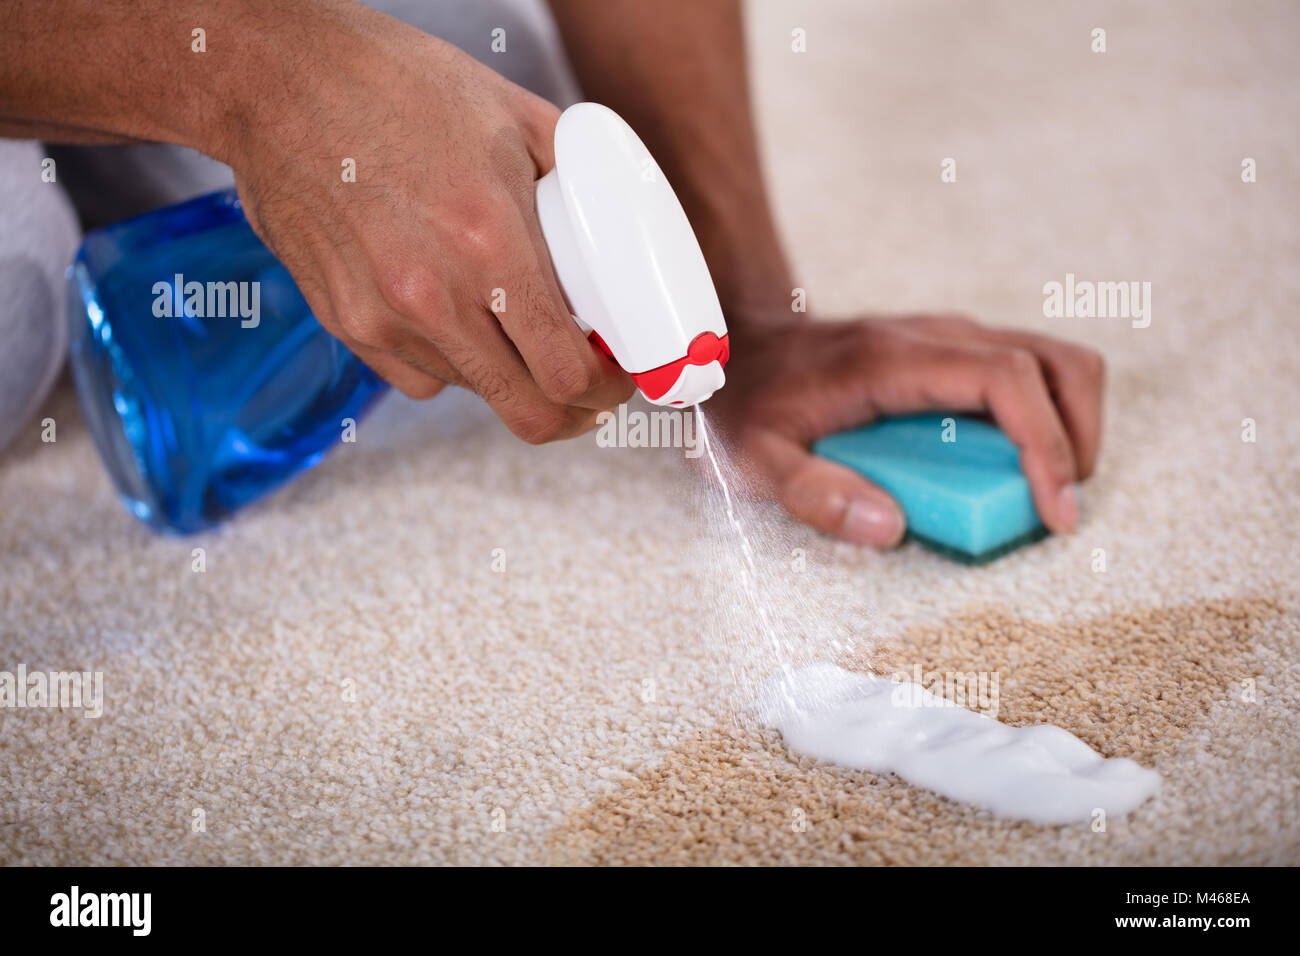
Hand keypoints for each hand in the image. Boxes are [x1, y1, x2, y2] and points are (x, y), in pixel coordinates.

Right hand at [223, 3, 632, 440]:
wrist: (280, 81)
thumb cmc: (397, 85)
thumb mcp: (516, 117)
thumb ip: (578, 183)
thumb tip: (623, 236)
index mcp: (490, 243)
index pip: (566, 370)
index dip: (606, 390)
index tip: (617, 379)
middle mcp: (434, 295)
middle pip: (525, 411)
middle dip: (572, 414)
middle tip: (588, 393)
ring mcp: (382, 317)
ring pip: (473, 391)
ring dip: (508, 374)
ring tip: (514, 326)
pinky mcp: (344, 323)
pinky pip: (418, 376)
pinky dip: (450, 362)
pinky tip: (455, 316)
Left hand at [706, 314, 1104, 545]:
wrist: (735, 340)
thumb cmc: (746, 401)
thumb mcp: (755, 460)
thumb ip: (815, 495)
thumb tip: (889, 528)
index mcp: (892, 361)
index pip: (1006, 378)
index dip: (1048, 442)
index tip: (1054, 509)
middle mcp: (933, 336)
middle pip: (1056, 362)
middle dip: (1079, 439)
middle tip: (1057, 508)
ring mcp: (947, 337)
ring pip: (1052, 362)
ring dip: (1071, 426)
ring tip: (1047, 490)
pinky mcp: (951, 350)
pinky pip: (1026, 373)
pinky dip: (1046, 417)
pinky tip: (1017, 467)